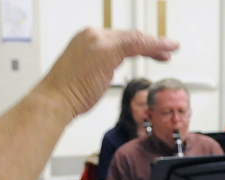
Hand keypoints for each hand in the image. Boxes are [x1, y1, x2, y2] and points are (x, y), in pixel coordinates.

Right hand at [38, 27, 178, 118]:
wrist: (54, 100)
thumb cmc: (66, 94)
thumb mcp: (84, 74)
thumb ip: (98, 66)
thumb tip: (109, 68)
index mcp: (86, 38)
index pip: (119, 37)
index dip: (138, 44)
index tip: (151, 50)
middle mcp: (92, 34)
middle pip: (129, 36)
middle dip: (149, 44)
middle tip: (165, 50)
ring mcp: (99, 40)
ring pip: (135, 38)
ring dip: (156, 44)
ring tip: (170, 50)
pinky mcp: (108, 50)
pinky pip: (137, 43)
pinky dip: (155, 44)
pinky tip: (168, 48)